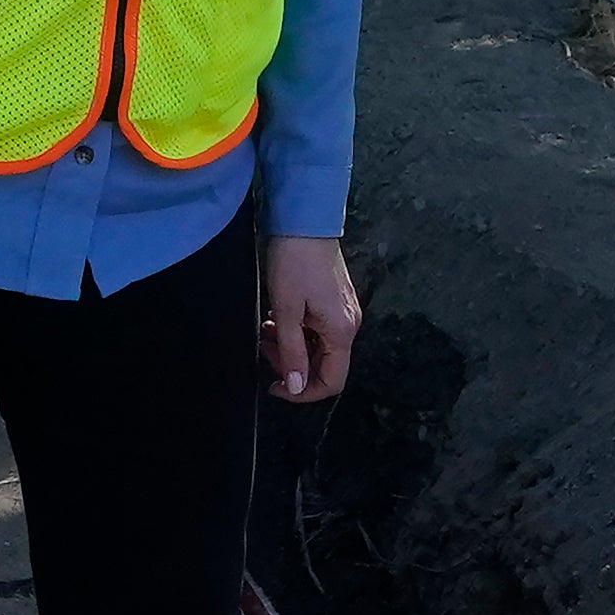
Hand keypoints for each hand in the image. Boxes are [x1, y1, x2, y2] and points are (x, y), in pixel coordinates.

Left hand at [263, 235, 359, 402]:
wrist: (305, 221)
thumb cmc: (294, 263)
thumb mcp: (286, 312)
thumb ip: (292, 352)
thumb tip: (296, 387)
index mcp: (341, 332)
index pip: (331, 381)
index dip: (303, 392)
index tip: (275, 386)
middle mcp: (349, 325)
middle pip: (324, 366)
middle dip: (292, 366)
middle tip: (265, 348)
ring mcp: (344, 312)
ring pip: (319, 348)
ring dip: (292, 348)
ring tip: (267, 331)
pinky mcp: (335, 301)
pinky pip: (318, 330)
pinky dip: (297, 332)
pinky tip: (277, 319)